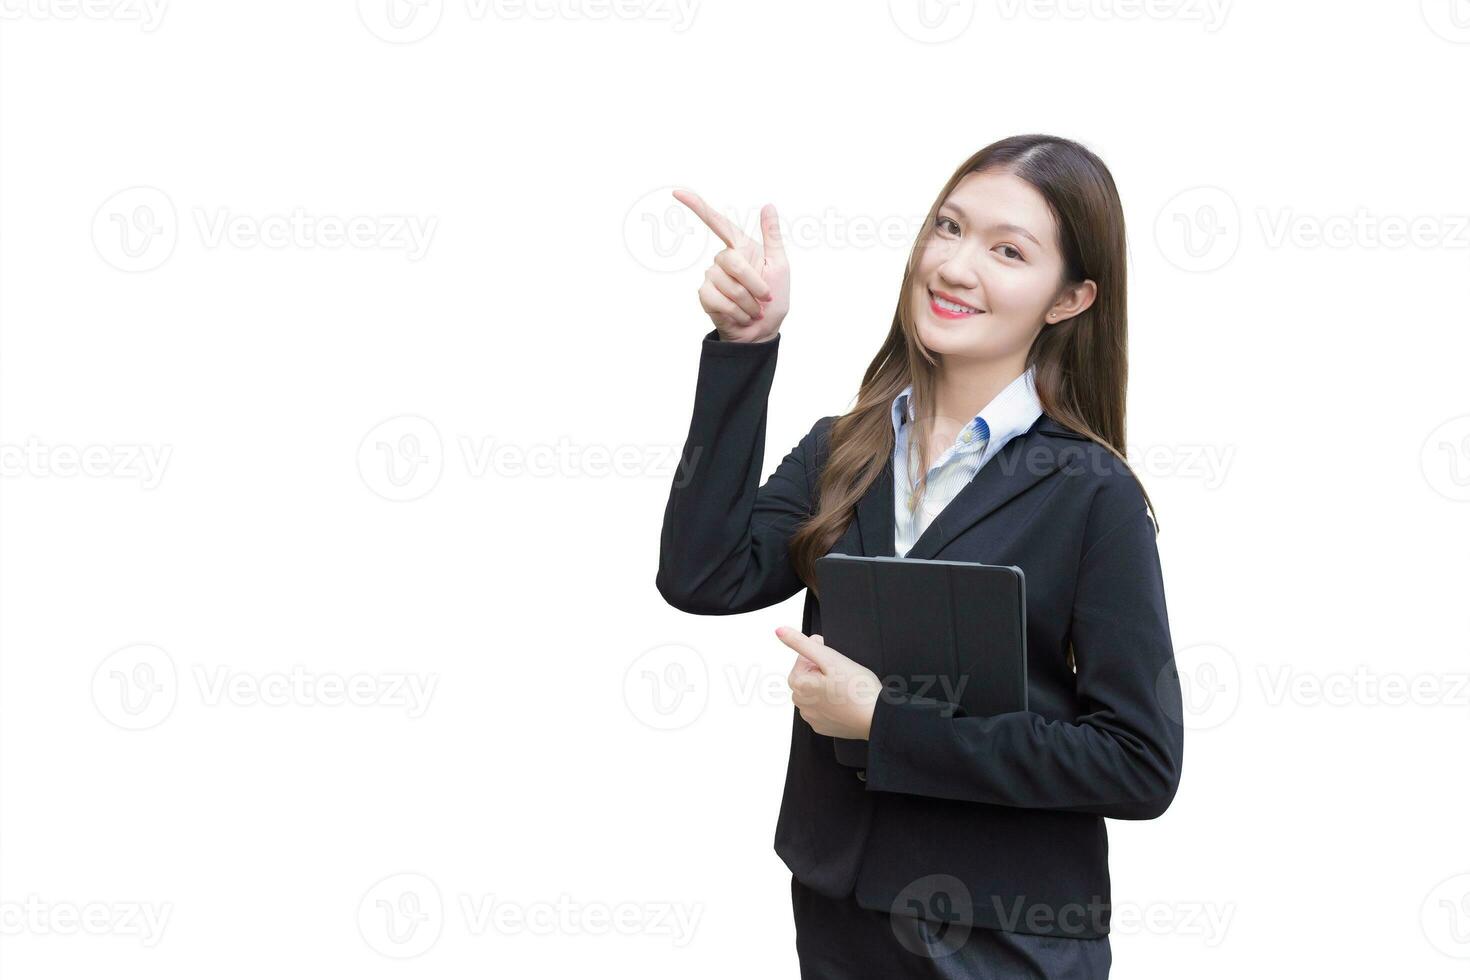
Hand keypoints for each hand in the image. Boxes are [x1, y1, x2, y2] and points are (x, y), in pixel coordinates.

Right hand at [672, 188, 789, 342]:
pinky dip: (736, 311)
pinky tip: (741, 316)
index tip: (677, 192)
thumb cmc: (773, 300)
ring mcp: (712, 277)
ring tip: (753, 310)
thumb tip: (768, 205)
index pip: (717, 223)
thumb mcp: (780, 266)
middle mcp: (724, 259)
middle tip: (765, 298)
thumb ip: (772, 236)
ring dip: (746, 302)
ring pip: (727, 283)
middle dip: (753, 283)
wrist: (762, 331)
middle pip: (731, 261)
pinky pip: (718, 299)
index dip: (697, 207)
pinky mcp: (705, 295)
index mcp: (741, 248)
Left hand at [776, 626, 879, 740]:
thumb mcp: (829, 658)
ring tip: (846, 688)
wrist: (877, 718)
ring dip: (826, 687)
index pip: (803, 659)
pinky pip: (822, 709)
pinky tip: (845, 701)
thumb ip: (802, 643)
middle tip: (843, 674)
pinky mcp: (823, 727)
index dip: (821, 655)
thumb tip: (780, 631)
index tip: (836, 660)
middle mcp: (801, 704)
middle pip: (808, 676)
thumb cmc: (857, 688)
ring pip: (815, 692)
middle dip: (822, 671)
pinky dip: (831, 703)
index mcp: (799, 685)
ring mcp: (812, 718)